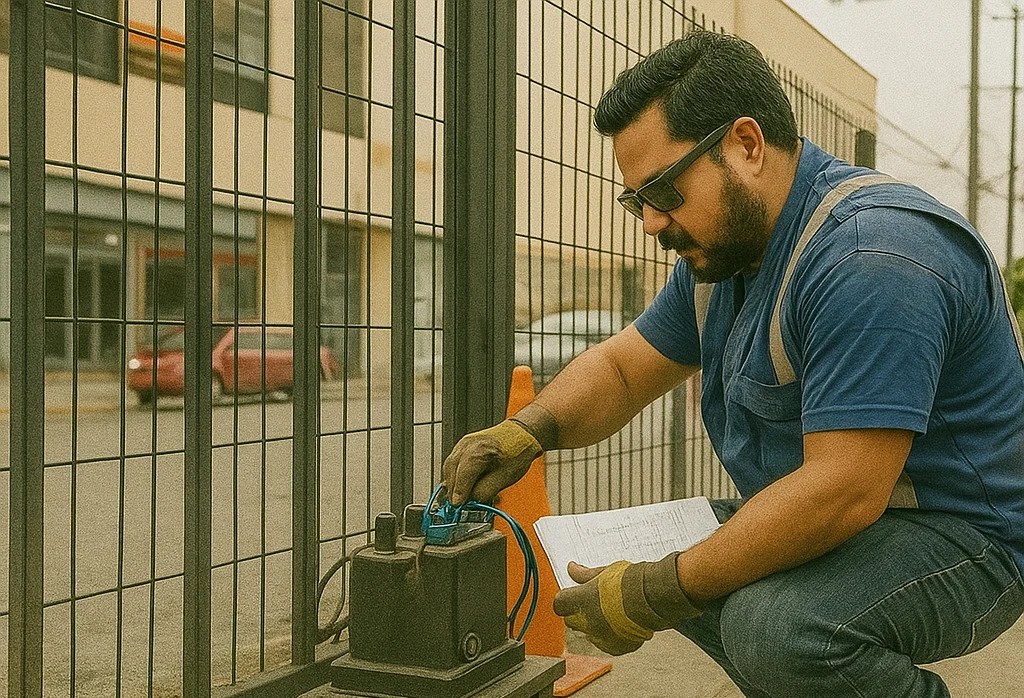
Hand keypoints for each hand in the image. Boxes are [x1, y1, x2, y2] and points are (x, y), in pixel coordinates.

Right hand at [441, 419, 542, 504]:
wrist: (522, 434)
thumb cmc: (518, 451)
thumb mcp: (506, 476)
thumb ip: (486, 490)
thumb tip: (472, 500)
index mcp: (481, 448)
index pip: (464, 473)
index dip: (460, 490)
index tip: (458, 505)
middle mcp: (469, 443)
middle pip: (453, 470)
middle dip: (454, 490)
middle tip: (458, 505)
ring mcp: (464, 443)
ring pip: (450, 467)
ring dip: (453, 483)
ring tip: (460, 497)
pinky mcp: (463, 446)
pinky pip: (453, 463)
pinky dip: (455, 476)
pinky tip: (461, 485)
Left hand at [552, 554, 701, 655]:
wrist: (654, 596)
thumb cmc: (631, 580)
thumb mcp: (604, 571)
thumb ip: (585, 574)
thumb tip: (571, 568)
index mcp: (580, 600)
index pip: (559, 604)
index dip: (565, 599)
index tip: (572, 594)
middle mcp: (587, 621)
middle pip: (571, 621)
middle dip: (577, 613)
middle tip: (591, 602)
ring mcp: (601, 636)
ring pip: (588, 634)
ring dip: (593, 626)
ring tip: (609, 613)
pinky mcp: (615, 647)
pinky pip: (605, 644)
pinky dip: (609, 637)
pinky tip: (619, 624)